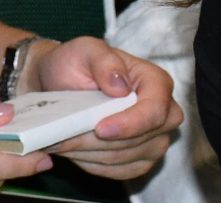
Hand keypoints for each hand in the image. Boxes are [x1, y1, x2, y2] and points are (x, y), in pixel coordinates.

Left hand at [21, 35, 183, 179]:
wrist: (57, 81)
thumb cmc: (74, 63)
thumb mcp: (84, 49)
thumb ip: (103, 61)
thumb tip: (120, 85)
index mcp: (156, 82)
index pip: (155, 111)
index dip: (130, 124)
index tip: (100, 128)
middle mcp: (163, 113)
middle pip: (142, 140)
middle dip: (101, 141)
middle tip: (64, 137)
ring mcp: (155, 139)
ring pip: (128, 158)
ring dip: (92, 153)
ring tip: (61, 141)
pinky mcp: (140, 159)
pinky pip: (121, 171)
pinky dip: (94, 163)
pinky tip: (73, 151)